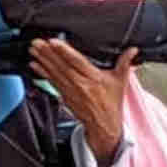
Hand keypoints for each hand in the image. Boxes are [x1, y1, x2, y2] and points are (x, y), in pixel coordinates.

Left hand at [29, 40, 134, 156]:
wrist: (103, 125)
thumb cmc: (111, 103)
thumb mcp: (120, 82)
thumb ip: (125, 64)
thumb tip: (133, 50)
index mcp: (94, 79)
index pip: (77, 62)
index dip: (64, 52)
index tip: (53, 42)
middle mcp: (80, 84)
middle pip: (62, 66)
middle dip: (48, 54)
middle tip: (36, 42)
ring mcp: (71, 90)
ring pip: (54, 73)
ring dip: (42, 60)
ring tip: (33, 50)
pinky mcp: (64, 95)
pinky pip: (52, 82)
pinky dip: (42, 72)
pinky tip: (34, 64)